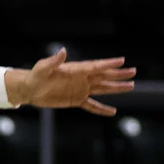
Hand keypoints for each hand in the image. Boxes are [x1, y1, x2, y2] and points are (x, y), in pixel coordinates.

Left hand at [5, 49, 135, 115]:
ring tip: (131, 86)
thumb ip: (54, 61)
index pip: (96, 66)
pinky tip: (113, 112)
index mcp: (76, 69)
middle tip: (133, 72)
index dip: (109, 64)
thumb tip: (63, 51)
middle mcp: (81, 79)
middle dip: (118, 74)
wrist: (30, 89)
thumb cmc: (35, 75)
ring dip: (116, 88)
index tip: (122, 60)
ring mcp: (80, 89)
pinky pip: (92, 105)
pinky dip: (102, 109)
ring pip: (102, 89)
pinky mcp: (76, 100)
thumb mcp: (43, 68)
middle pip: (104, 76)